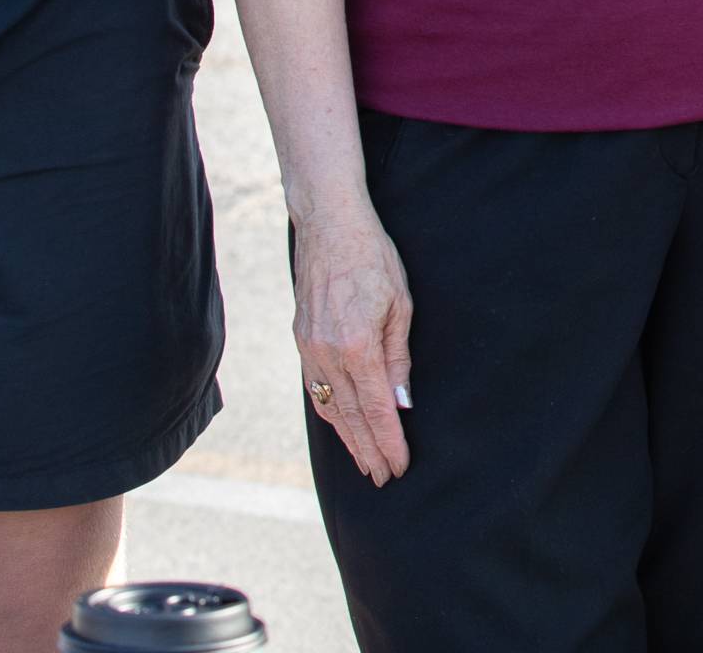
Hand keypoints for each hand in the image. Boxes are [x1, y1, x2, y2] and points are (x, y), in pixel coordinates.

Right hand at [297, 209, 415, 483]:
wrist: (329, 225)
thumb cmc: (373, 258)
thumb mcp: (400, 305)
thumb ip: (398, 357)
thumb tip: (400, 401)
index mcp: (356, 345)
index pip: (374, 409)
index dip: (388, 441)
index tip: (399, 467)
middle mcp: (327, 353)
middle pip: (349, 416)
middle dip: (369, 450)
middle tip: (384, 477)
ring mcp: (309, 348)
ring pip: (328, 406)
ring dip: (347, 438)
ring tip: (365, 462)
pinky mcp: (301, 340)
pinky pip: (314, 388)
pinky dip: (329, 413)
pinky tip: (340, 426)